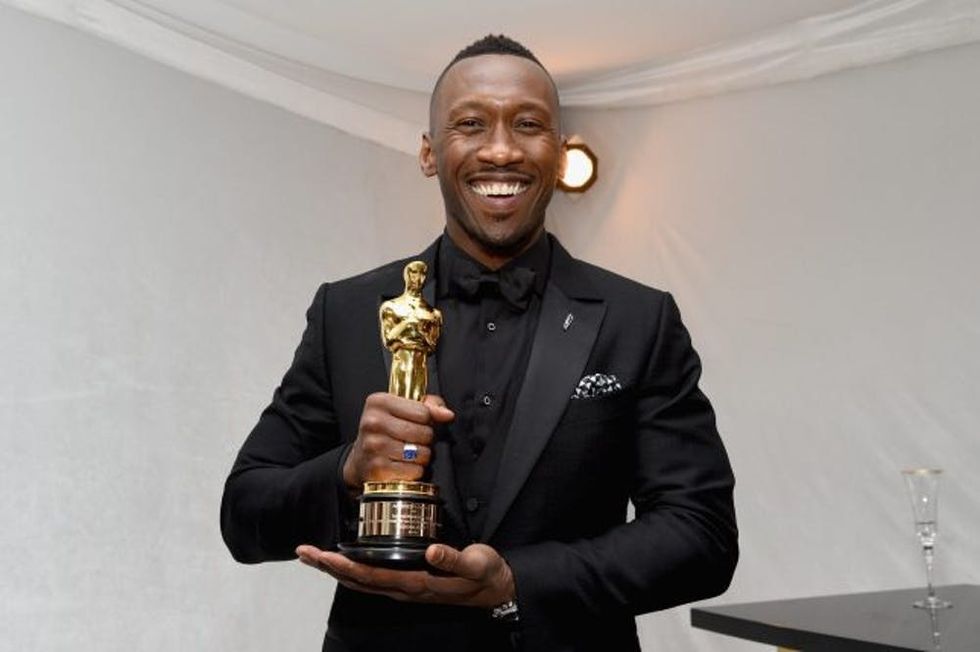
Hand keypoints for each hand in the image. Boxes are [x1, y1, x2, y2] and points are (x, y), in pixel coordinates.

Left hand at [295, 543, 515, 608]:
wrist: (496, 590)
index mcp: (416, 582)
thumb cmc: (486, 574)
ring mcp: (405, 588)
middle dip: (329, 567)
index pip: (372, 575)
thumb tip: (430, 552)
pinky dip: (352, 570)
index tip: (324, 554)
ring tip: (313, 556)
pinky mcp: (408, 582)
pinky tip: (344, 562)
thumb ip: (454, 559)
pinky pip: (373, 579)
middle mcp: (405, 588)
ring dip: (336, 570)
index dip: (345, 565)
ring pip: (362, 581)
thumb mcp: (476, 563)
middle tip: (304, 552)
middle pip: (358, 580)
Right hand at [343, 393, 453, 490]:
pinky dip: (414, 471)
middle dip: (426, 439)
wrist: (361, 459)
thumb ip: (429, 406)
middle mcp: (373, 422)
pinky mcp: (378, 468)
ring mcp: (374, 446)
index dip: (427, 420)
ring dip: (421, 456)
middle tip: (414, 440)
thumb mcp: (403, 409)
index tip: (417, 423)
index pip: (423, 412)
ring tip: (409, 453)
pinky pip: (414, 470)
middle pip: (424, 433)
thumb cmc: (386, 431)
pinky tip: (403, 466)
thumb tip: (447, 414)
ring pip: (421, 453)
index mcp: (379, 402)